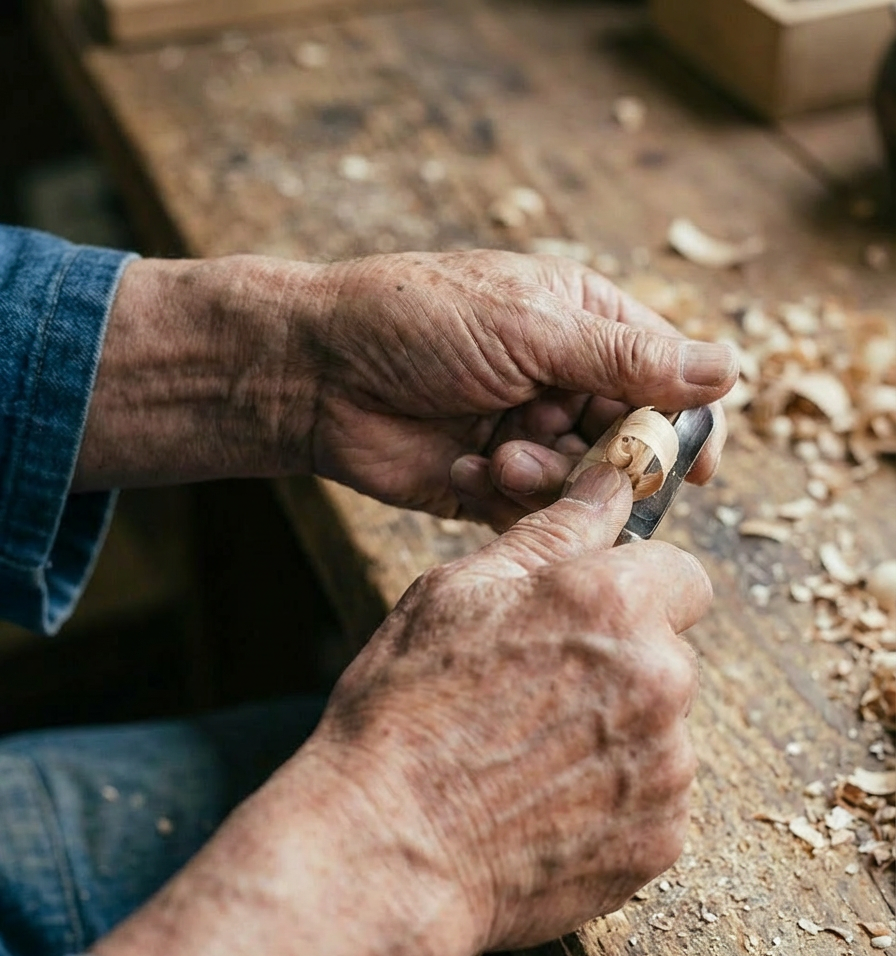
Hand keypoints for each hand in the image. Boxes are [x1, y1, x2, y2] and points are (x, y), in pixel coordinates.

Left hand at [80, 250, 733, 513]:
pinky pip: (533, 511)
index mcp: (584, 324)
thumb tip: (729, 369)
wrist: (317, 372)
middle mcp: (564, 380)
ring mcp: (529, 433)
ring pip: (582, 482)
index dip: (686, 422)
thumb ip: (625, 358)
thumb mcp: (528, 328)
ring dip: (547, 476)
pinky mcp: (491, 482)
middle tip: (563, 447)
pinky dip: (506, 496)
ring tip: (499, 456)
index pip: (668, 376)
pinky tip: (464, 466)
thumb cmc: (415, 322)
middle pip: (629, 439)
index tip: (697, 465)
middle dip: (602, 455)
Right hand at [91, 459, 709, 955]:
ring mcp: (667, 769)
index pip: (682, 575)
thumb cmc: (404, 716)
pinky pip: (651, 801)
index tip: (595, 616)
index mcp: (614, 605)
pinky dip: (610, 803)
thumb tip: (607, 487)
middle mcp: (659, 681)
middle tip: (534, 697)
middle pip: (668, 656)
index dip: (636, 590)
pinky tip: (541, 808)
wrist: (385, 853)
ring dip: (613, 737)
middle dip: (619, 667)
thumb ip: (551, 534)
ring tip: (526, 762)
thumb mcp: (456, 594)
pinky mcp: (660, 840)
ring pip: (659, 731)